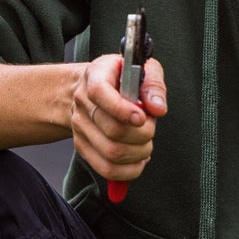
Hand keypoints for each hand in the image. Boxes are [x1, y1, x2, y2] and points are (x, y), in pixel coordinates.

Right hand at [71, 53, 167, 188]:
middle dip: (143, 134)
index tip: (142, 117)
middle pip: (112, 130)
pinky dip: (130, 170)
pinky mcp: (82, 147)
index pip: (100, 93)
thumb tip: (157, 108)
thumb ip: (153, 84)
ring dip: (139, 153)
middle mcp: (83, 103)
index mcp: (95, 77)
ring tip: (146, 143)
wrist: (91, 87)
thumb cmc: (121, 78)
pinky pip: (106, 169)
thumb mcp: (142, 68)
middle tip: (150, 128)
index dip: (123, 110)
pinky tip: (138, 158)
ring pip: (111, 153)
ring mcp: (80, 127)